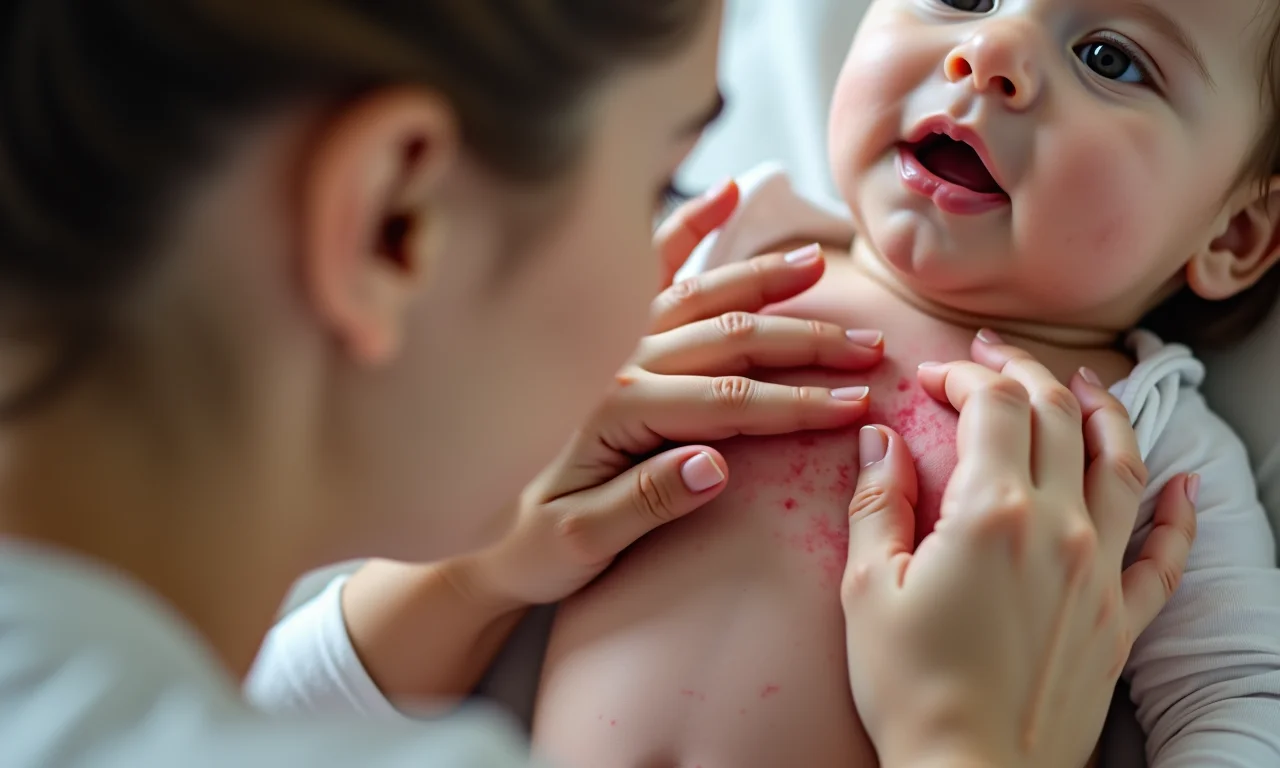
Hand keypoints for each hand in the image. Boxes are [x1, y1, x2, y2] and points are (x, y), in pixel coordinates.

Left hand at [459, 182, 885, 605]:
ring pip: (701, 297)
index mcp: (615, 412)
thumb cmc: (529, 545)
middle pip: (728, 340)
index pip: (727, 401)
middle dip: (804, 342)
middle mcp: (614, 363)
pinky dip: (685, 229)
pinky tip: (721, 191)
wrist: (476, 537)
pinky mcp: (605, 336)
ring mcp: (610, 342)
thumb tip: (717, 464)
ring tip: (817, 261)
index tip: (858, 402)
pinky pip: (649, 270)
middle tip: (868, 344)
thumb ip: (646, 502)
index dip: (799, 404)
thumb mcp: (582, 543)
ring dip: (762, 279)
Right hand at [841, 335, 1197, 767]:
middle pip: (1055, 417)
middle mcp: (1058, 528)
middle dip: (1021, 372)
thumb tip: (879, 438)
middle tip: (990, 356)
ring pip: (1120, 464)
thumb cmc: (910, 686)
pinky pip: (1166, 554)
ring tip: (1084, 383)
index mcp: (992, 513)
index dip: (961, 375)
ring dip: (1102, 411)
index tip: (930, 375)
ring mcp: (1099, 571)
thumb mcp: (866, 587)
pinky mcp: (1120, 617)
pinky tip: (1182, 485)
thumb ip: (876, 501)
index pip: (992, 406)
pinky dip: (1178, 513)